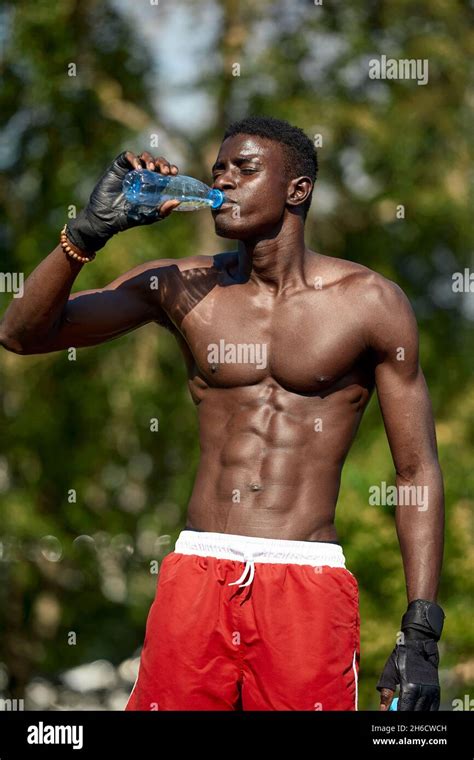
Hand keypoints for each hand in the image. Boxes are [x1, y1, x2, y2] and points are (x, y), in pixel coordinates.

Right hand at [66, 151, 180, 252]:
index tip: (174, 173)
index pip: (164, 172)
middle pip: (156, 162)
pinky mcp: (118, 167)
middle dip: (162, 163)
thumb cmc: (127, 218)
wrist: (105, 218)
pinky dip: (134, 159)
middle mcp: (142, 175)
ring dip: (150, 160)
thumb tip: (177, 201)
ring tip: (151, 169)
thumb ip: (163, 211)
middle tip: (165, 171)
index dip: (170, 168)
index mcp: (152, 184)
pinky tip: (138, 168)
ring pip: (143, 156)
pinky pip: (127, 156)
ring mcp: (130, 170)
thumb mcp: (149, 216)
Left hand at [377, 638, 439, 710]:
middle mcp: (422, 691)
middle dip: (406, 714)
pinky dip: (425, 711)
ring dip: (415, 712)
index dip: (398, 715)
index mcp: (409, 687)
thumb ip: (386, 692)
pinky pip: (433, 708)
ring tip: (407, 708)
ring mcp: (431, 691)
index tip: (393, 714)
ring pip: (424, 711)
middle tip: (399, 711)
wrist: (419, 643)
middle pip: (414, 713)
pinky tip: (418, 709)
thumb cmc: (401, 657)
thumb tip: (382, 709)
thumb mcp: (390, 672)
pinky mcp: (436, 690)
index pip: (404, 710)